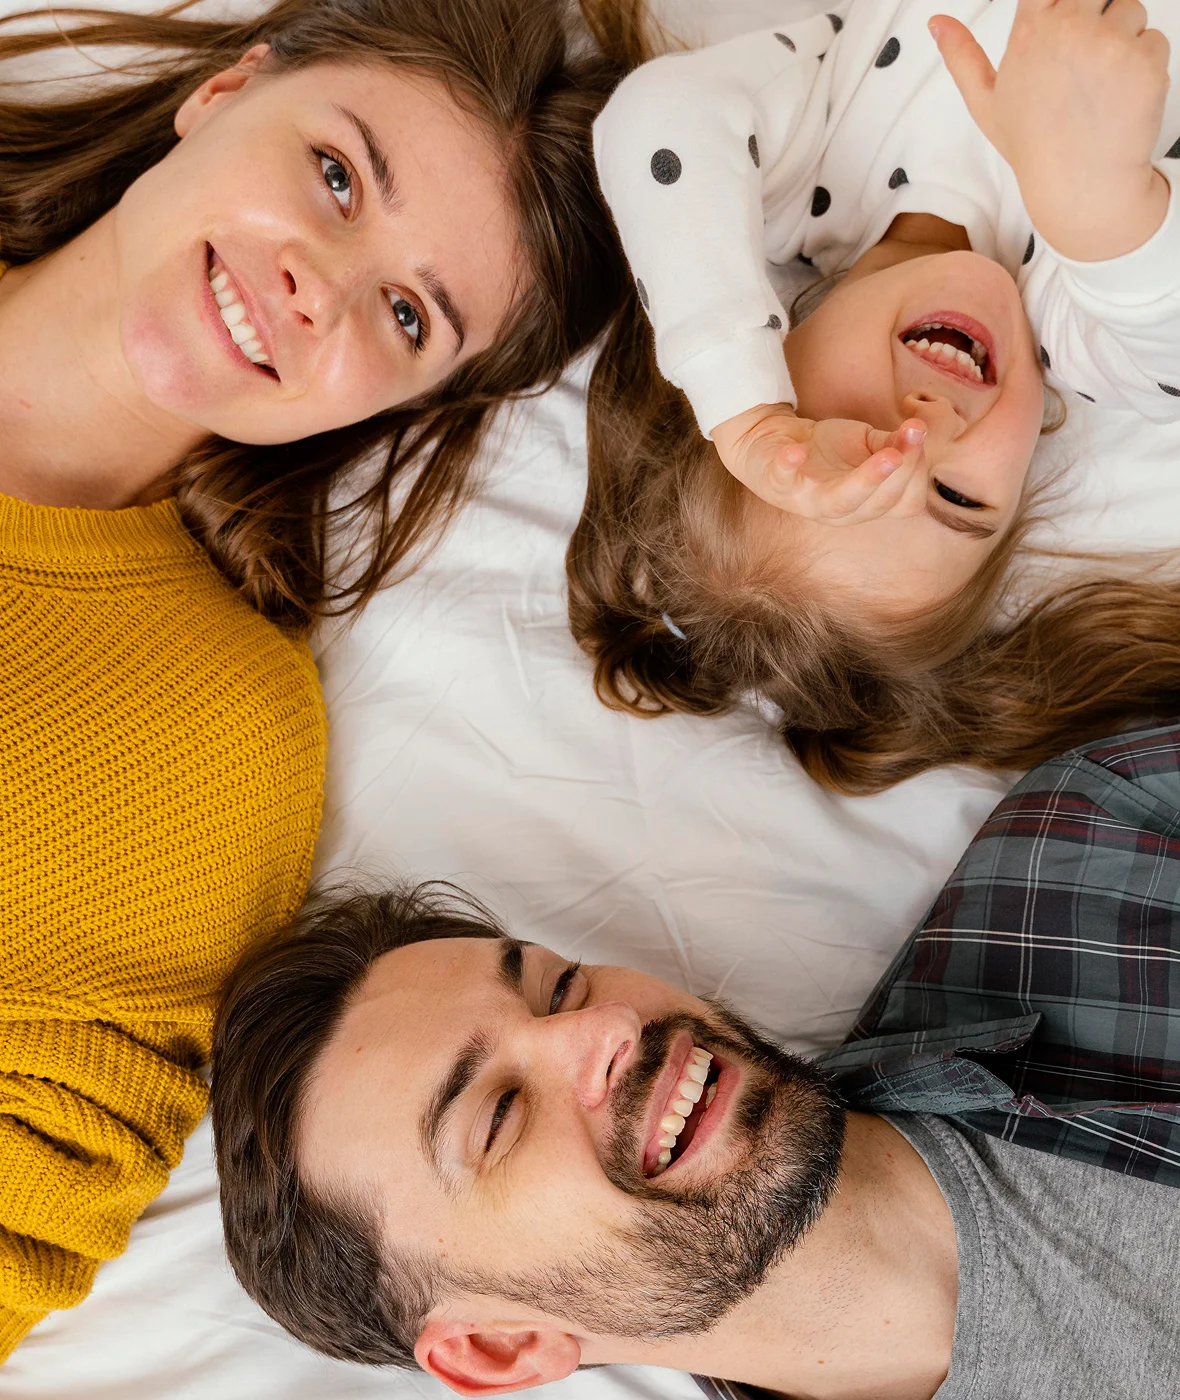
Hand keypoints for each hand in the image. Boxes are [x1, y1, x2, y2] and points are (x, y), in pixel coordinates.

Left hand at [711, 403, 928, 523]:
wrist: (775, 440)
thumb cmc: (826, 449)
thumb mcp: (867, 443)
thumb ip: (893, 442)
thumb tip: (918, 430)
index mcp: (866, 504)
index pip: (904, 503)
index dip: (916, 472)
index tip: (917, 434)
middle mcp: (838, 511)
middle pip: (878, 504)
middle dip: (901, 474)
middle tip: (912, 438)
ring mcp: (805, 500)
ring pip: (839, 503)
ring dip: (866, 481)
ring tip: (888, 456)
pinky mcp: (775, 483)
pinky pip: (782, 480)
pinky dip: (788, 466)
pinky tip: (796, 452)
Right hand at [931, 0, 1171, 260]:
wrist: (1078, 187)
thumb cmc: (1033, 145)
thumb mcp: (986, 104)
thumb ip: (961, 56)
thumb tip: (936, 22)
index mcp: (1032, 31)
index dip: (1062, 1)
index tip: (1066, 19)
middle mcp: (1071, 29)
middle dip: (1097, 14)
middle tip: (1087, 57)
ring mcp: (1111, 43)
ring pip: (1131, 9)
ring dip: (1124, 39)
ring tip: (1101, 84)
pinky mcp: (1146, 60)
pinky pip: (1155, 39)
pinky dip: (1145, 64)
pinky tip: (1121, 96)